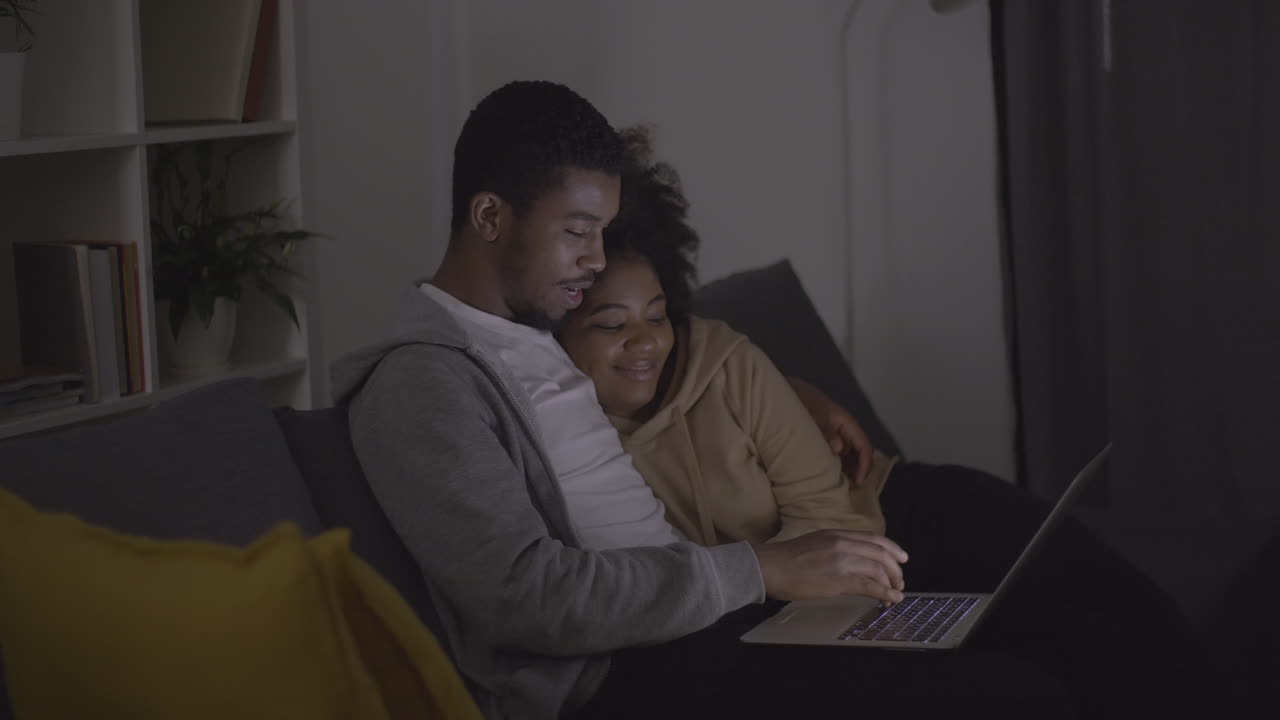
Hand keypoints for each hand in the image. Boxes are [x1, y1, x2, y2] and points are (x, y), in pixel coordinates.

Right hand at [754, 529, 907, 605]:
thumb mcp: (815, 543)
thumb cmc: (786, 559)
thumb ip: (834, 547)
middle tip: (899, 581)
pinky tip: (890, 600)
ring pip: (879, 570)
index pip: (874, 539)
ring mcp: (841, 561)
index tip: (902, 558)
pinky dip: (885, 594)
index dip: (893, 549)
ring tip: (895, 594)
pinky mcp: (838, 580)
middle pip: (881, 554)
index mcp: (837, 534)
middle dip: (895, 570)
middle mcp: (842, 544)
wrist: (769, 566)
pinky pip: (870, 587)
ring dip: (892, 584)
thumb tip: (849, 558)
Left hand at [788, 378, 875, 485]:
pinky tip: (829, 475)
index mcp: (846, 422)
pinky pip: (838, 453)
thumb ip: (825, 432)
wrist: (785, 392)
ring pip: (850, 455)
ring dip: (848, 469)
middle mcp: (845, 429)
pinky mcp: (826, 437)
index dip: (864, 465)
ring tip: (839, 485)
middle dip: (858, 471)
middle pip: (860, 453)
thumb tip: (838, 448)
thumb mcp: (813, 416)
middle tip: (849, 489)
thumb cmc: (801, 402)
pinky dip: (838, 465)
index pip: (864, 446)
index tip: (857, 482)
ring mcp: (836, 433)